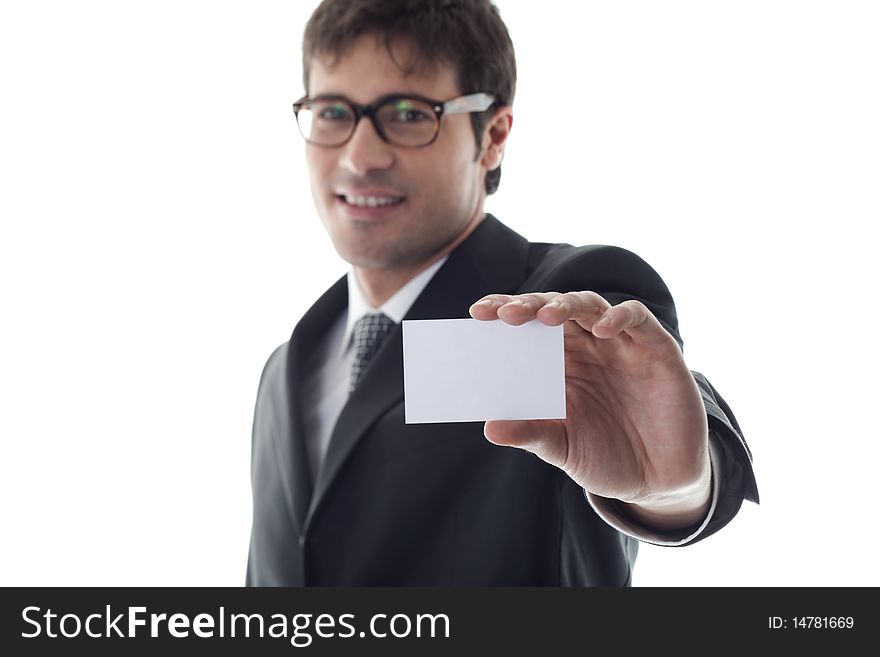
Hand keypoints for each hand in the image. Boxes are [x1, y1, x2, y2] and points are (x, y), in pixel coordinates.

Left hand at [469, 291, 711, 528]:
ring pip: (590, 305)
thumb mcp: (562, 448)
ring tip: (545, 317)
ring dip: (566, 305)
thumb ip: (531, 433)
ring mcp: (620, 344)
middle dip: (528, 306)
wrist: (659, 480)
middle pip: (553, 308)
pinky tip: (601, 329)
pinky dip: (619, 317)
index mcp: (557, 362)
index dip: (504, 312)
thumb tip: (490, 428)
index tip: (476, 314)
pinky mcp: (656, 349)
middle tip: (504, 315)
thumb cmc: (605, 456)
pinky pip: (637, 319)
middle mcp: (586, 346)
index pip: (525, 327)